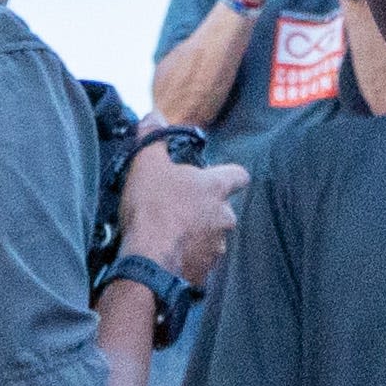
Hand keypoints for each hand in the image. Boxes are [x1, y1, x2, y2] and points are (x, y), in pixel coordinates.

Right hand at [117, 143, 247, 287]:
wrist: (150, 262)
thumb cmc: (153, 208)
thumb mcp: (147, 165)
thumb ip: (152, 138)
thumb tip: (153, 116)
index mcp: (216, 188)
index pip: (239, 175)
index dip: (228, 174)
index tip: (213, 176)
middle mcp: (225, 216)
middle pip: (221, 207)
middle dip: (203, 208)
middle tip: (176, 208)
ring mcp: (217, 245)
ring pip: (211, 234)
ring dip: (195, 233)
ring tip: (167, 233)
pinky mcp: (206, 270)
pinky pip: (198, 259)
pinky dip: (186, 256)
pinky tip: (165, 254)